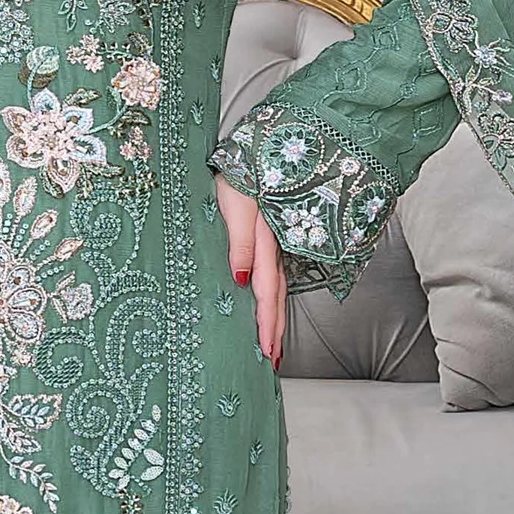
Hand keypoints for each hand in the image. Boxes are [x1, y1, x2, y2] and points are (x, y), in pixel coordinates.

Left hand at [215, 174, 287, 368]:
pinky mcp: (270, 236)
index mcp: (264, 242)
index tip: (267, 353)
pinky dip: (274, 297)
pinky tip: (270, 306)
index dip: (267, 324)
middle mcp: (273, 246)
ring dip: (276, 318)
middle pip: (276, 296)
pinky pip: (275, 274)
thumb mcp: (235, 207)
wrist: (252, 151)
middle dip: (276, 331)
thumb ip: (240, 242)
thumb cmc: (237, 176)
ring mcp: (274, 242)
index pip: (267, 292)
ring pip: (278, 287)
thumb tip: (242, 280)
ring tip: (274, 345)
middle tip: (273, 362)